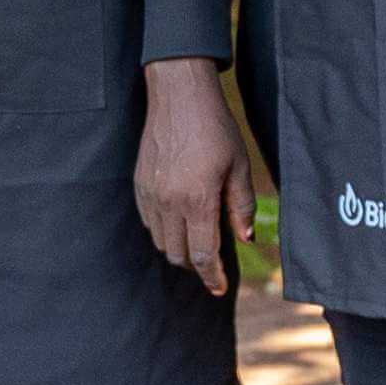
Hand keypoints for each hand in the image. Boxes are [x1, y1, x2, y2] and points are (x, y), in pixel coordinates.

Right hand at [135, 59, 252, 295]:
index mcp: (198, 200)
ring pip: (160, 242)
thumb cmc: (215, 128)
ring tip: (196, 241)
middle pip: (178, 254)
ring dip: (178, 249)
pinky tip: (178, 222)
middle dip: (196, 266)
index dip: (212, 277)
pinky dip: (163, 231)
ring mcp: (150, 194)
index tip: (218, 288)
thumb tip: (246, 239)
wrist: (179, 96)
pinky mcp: (139, 185)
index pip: (203, 255)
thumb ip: (241, 206)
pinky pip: (148, 222)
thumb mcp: (238, 166)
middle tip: (213, 263)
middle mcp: (169, 202)